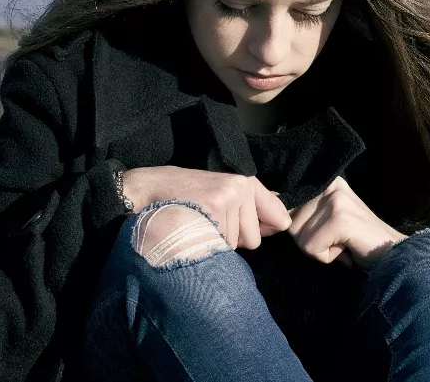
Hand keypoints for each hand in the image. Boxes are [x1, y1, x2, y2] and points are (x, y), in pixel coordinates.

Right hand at [123, 166, 291, 249]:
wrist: (146, 189)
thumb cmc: (183, 195)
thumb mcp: (221, 192)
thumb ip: (252, 208)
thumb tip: (282, 224)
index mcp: (247, 183)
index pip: (277, 218)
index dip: (264, 229)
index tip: (244, 229)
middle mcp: (241, 188)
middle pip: (254, 239)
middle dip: (232, 239)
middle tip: (206, 221)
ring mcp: (228, 198)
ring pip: (234, 245)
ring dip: (215, 242)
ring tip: (195, 224)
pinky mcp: (213, 210)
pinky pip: (219, 246)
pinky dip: (203, 244)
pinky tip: (189, 229)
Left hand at [288, 176, 406, 268]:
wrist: (391, 252)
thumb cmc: (354, 239)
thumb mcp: (325, 218)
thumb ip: (301, 211)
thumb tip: (265, 214)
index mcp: (323, 181)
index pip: (283, 200)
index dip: (289, 222)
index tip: (316, 229)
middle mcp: (329, 186)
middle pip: (289, 223)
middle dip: (308, 240)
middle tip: (335, 239)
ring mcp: (336, 200)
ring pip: (299, 238)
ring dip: (318, 249)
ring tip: (341, 243)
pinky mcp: (340, 219)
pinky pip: (311, 248)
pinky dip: (326, 257)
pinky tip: (345, 249)